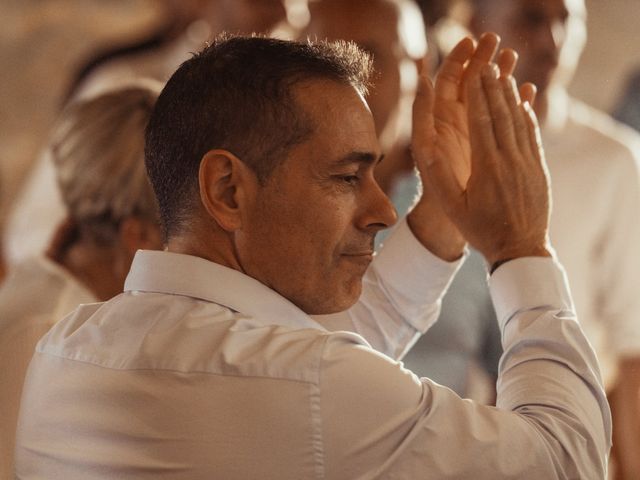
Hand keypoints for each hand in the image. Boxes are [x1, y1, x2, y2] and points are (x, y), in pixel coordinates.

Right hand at [409, 33, 534, 261]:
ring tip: (503, 74)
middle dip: (493, 86)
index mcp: (488, 167)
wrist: (521, 249)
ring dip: (510, 95)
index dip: (477, 95)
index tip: (472, 73)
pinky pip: (532, 135)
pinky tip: (523, 102)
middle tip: (486, 63)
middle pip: (501, 114)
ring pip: (519, 121)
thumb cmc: (482, 230)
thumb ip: (439, 178)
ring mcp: (528, 163)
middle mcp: (511, 160)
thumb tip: (425, 148)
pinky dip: (526, 114)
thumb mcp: (454, 207)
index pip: (481, 121)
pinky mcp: (539, 168)